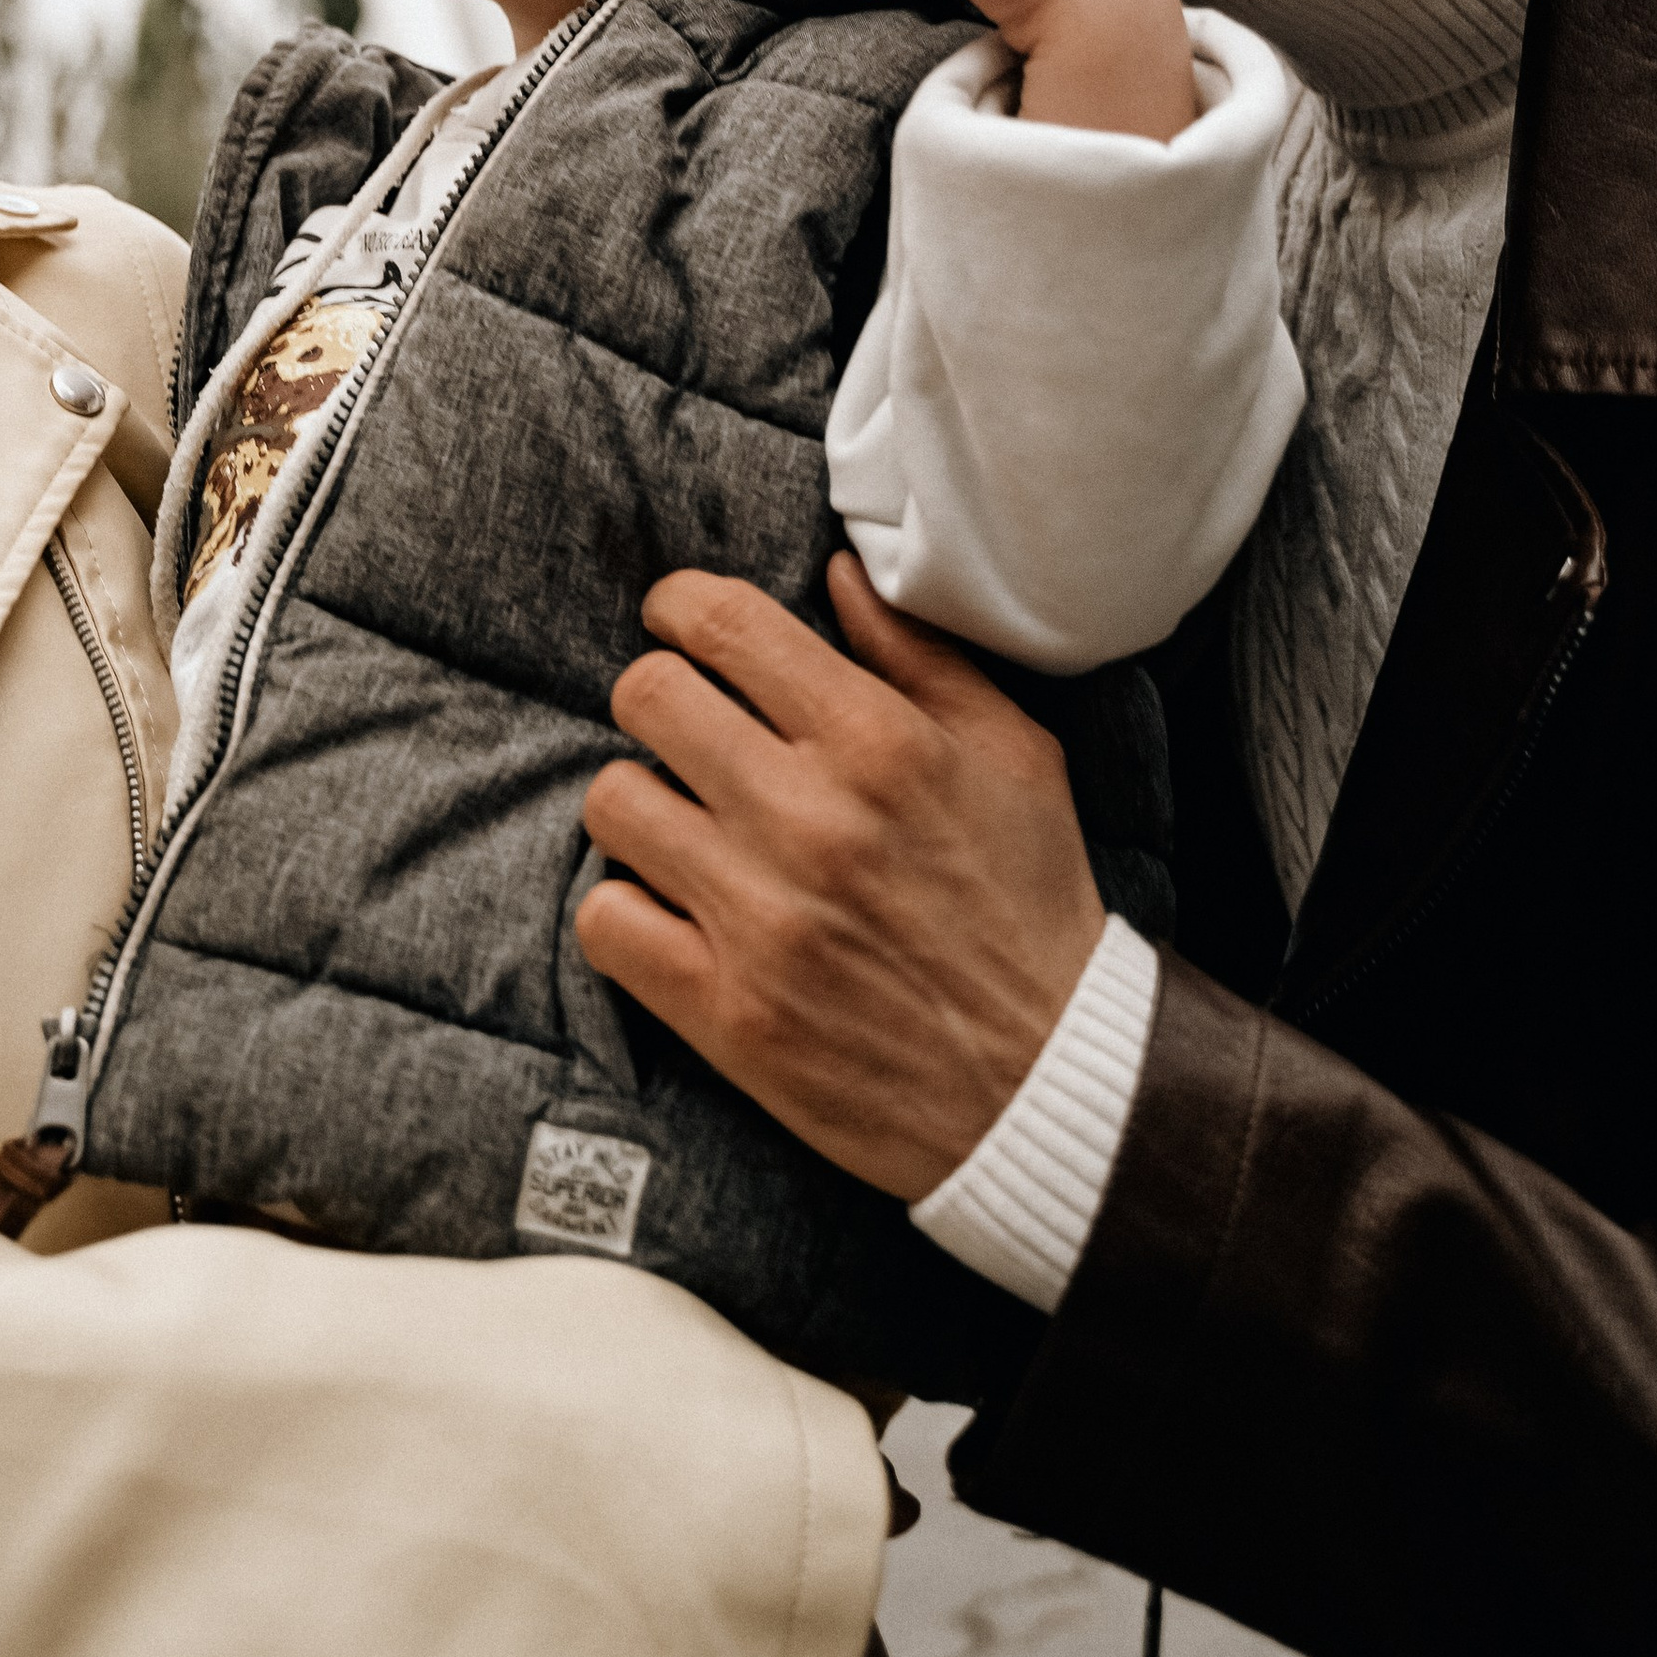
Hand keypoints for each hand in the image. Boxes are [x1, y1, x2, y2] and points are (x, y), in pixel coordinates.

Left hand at [575, 555, 1105, 1201]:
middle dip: (658, 697)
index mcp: (880, 743)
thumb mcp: (1015, 757)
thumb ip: (920, 656)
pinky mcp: (728, 1014)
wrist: (1050, 1084)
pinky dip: (625, 910)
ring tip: (682, 823)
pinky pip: (606, 922)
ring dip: (640, 805)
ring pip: (613, 803)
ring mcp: (762, 920)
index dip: (679, 606)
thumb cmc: (1034, 907)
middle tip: (686, 728)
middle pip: (647, 697)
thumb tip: (837, 572)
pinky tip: (671, 908)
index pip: (722, 624)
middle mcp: (811, 819)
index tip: (678, 619)